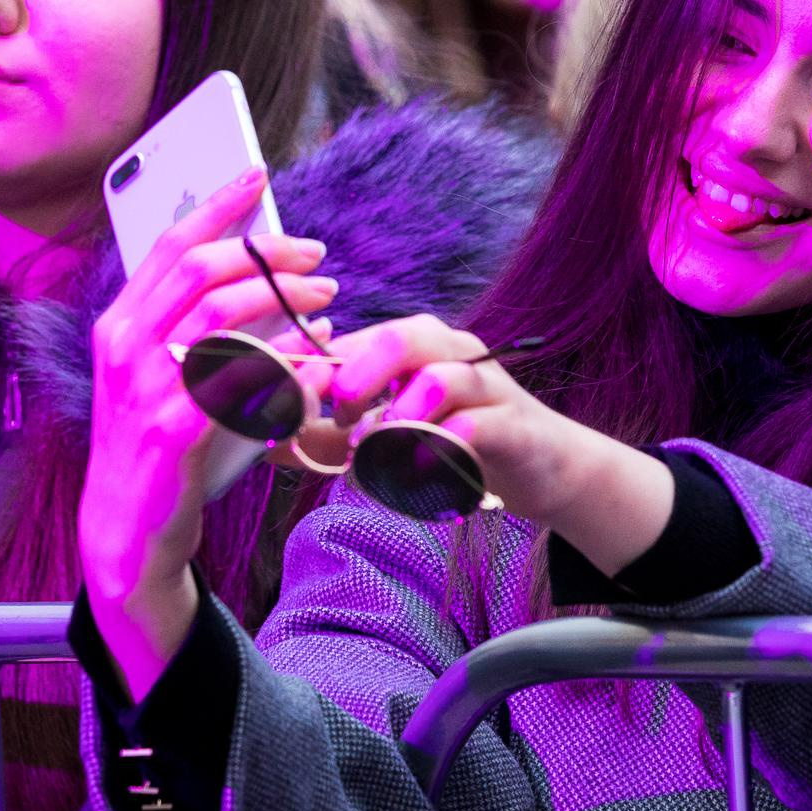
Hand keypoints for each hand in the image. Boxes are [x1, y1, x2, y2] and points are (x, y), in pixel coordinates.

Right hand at [79, 168, 336, 695]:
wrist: (126, 528)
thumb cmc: (157, 442)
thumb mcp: (160, 373)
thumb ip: (192, 323)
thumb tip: (260, 270)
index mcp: (120, 324)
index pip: (170, 244)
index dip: (218, 204)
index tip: (259, 176)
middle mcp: (127, 348)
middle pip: (203, 272)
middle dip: (269, 256)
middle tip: (316, 259)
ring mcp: (147, 390)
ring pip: (224, 318)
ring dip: (285, 301)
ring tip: (326, 303)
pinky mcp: (176, 433)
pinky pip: (242, 383)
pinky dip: (287, 363)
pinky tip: (318, 359)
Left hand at [325, 314, 672, 572]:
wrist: (543, 466)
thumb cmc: (456, 443)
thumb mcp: (388, 433)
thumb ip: (331, 434)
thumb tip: (268, 436)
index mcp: (418, 343)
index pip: (358, 339)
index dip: (318, 370)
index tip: (291, 409)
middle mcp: (453, 351)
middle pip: (401, 338)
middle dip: (358, 377)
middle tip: (339, 418)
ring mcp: (487, 385)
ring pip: (440, 379)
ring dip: (400, 418)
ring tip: (377, 451)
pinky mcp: (512, 425)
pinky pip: (473, 428)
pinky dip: (437, 450)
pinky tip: (417, 472)